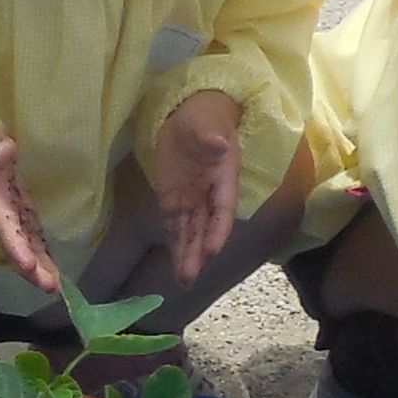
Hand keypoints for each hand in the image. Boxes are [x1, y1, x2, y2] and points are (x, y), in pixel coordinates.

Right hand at [0, 123, 61, 292]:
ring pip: (26, 247)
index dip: (16, 247)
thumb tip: (8, 151)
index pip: (6, 227)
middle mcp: (3, 215)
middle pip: (18, 246)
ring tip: (56, 288)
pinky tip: (54, 273)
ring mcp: (11, 218)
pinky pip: (30, 240)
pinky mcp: (19, 216)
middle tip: (50, 288)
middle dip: (32, 267)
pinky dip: (41, 257)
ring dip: (39, 267)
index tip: (28, 266)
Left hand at [146, 90, 246, 282]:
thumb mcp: (206, 122)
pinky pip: (175, 227)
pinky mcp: (174, 200)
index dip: (218, 230)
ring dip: (186, 257)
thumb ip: (210, 135)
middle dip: (197, 253)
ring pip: (189, 233)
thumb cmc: (205, 117)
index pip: (222, 208)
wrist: (192, 116)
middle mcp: (209, 195)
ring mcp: (191, 200)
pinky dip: (175, 246)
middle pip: (204, 228)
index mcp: (223, 178)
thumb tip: (218, 143)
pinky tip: (176, 267)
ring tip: (183, 282)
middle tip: (190, 278)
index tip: (212, 250)